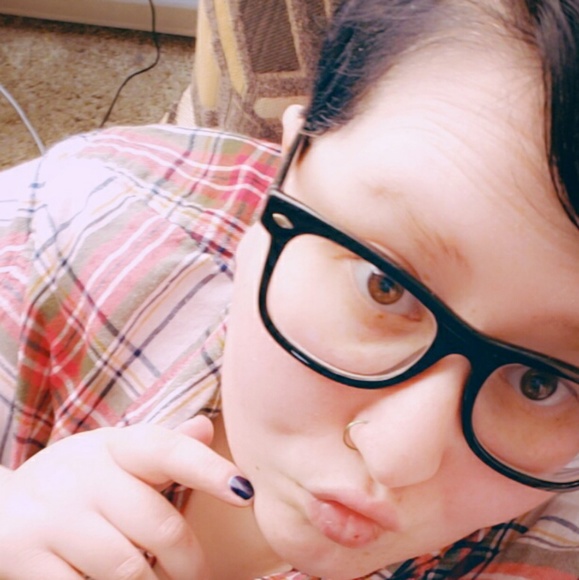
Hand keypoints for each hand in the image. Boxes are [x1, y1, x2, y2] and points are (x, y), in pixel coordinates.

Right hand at [0, 416, 250, 578]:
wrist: (0, 506)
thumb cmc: (79, 482)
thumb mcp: (115, 455)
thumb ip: (163, 446)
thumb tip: (206, 427)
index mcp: (114, 446)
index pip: (168, 450)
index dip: (210, 469)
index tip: (245, 492)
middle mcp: (84, 474)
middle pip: (159, 525)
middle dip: (189, 561)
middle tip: (198, 575)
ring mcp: (53, 516)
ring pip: (127, 568)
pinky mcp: (24, 556)